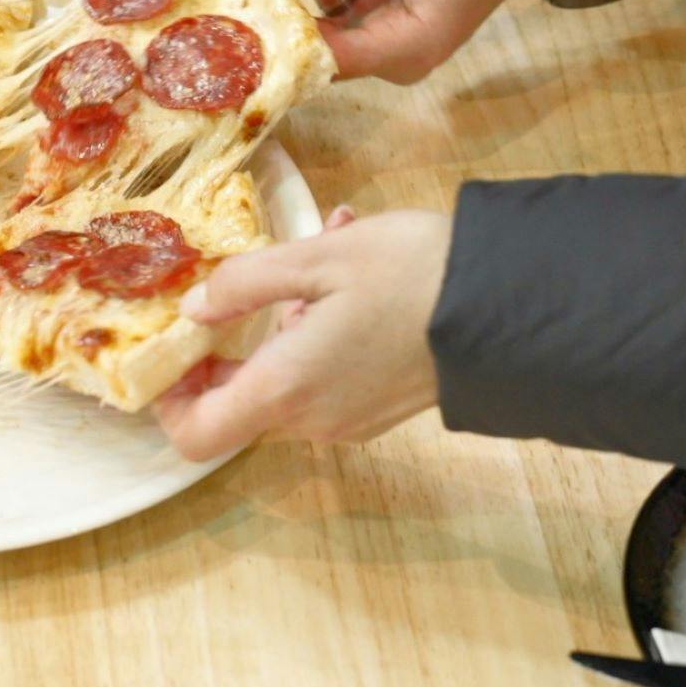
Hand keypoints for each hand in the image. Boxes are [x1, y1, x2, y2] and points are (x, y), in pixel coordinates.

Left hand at [157, 209, 451, 458]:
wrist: (516, 308)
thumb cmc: (415, 276)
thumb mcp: (319, 258)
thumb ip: (245, 283)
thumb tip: (195, 307)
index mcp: (285, 388)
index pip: (196, 435)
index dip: (169, 404)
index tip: (172, 355)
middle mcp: (311, 419)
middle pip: (237, 404)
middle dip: (229, 347)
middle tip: (237, 287)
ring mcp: (347, 419)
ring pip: (284, 383)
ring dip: (282, 325)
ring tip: (314, 251)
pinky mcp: (377, 409)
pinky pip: (324, 379)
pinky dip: (318, 334)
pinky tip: (346, 274)